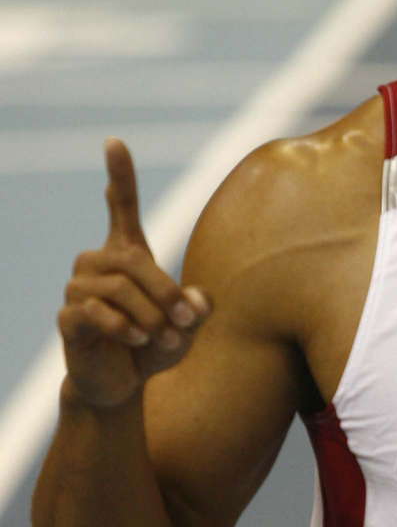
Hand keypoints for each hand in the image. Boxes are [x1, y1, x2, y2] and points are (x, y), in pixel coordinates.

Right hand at [59, 139, 211, 408]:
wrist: (122, 384)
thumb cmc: (155, 345)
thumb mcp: (186, 327)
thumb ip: (196, 309)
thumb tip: (197, 300)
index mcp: (126, 254)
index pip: (120, 207)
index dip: (120, 175)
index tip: (114, 142)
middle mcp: (97, 263)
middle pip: (135, 260)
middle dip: (166, 292)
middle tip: (186, 322)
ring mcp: (78, 288)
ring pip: (119, 288)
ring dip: (150, 316)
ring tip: (164, 337)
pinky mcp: (68, 317)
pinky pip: (97, 313)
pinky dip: (125, 328)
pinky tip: (138, 340)